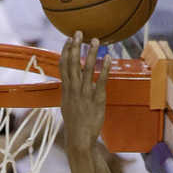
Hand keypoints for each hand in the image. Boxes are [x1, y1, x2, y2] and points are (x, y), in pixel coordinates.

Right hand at [60, 33, 110, 152]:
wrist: (79, 139)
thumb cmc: (75, 124)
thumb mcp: (67, 106)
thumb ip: (69, 92)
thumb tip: (68, 84)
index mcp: (66, 90)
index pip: (63, 66)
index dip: (65, 51)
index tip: (68, 39)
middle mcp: (74, 89)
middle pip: (72, 64)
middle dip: (75, 47)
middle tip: (78, 32)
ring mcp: (85, 94)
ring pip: (86, 69)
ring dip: (90, 53)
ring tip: (95, 40)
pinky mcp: (97, 99)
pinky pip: (100, 81)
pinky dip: (104, 68)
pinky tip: (109, 57)